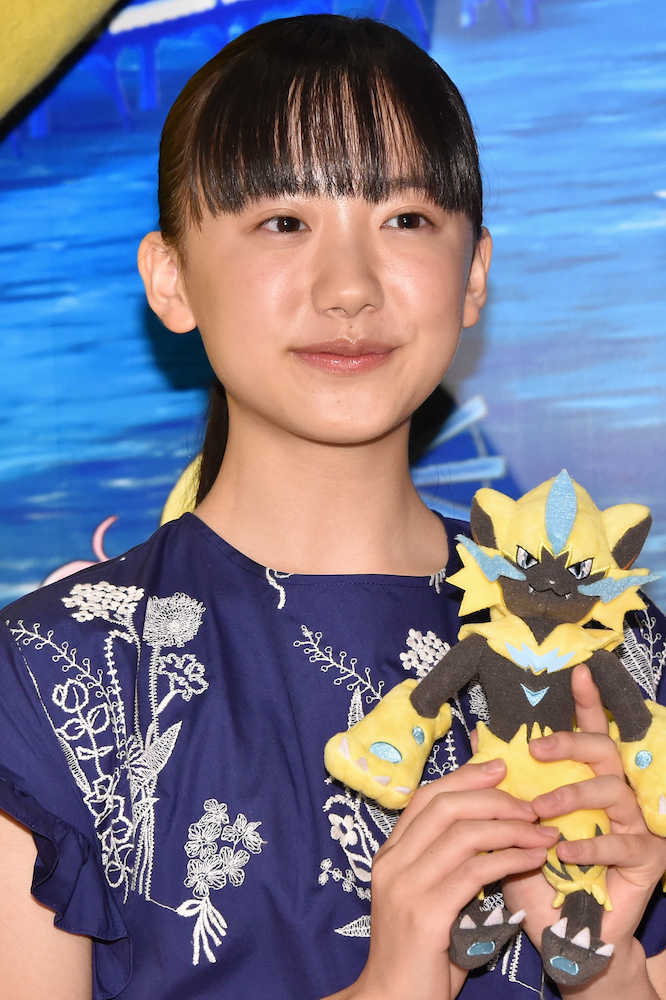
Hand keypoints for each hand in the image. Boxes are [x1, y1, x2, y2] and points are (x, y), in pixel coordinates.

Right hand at [339, 759, 557, 999]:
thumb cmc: (419, 955)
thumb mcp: (429, 899)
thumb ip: (449, 866)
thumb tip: (493, 832)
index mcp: (389, 855)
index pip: (426, 797)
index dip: (465, 777)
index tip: (500, 767)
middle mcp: (393, 863)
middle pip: (446, 806)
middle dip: (494, 798)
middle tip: (530, 805)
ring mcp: (406, 887)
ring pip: (464, 833)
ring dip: (511, 827)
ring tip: (542, 832)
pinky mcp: (427, 914)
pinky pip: (476, 871)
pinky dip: (511, 858)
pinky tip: (533, 859)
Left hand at [503, 664, 665, 994]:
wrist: (561, 936)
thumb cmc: (536, 877)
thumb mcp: (511, 826)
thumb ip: (502, 785)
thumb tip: (478, 738)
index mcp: (586, 779)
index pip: (590, 732)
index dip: (588, 701)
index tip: (578, 671)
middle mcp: (616, 794)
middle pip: (605, 750)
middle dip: (573, 742)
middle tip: (539, 750)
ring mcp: (636, 824)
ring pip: (613, 791)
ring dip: (572, 797)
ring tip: (539, 813)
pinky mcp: (648, 859)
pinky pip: (621, 842)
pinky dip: (589, 846)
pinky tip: (563, 853)